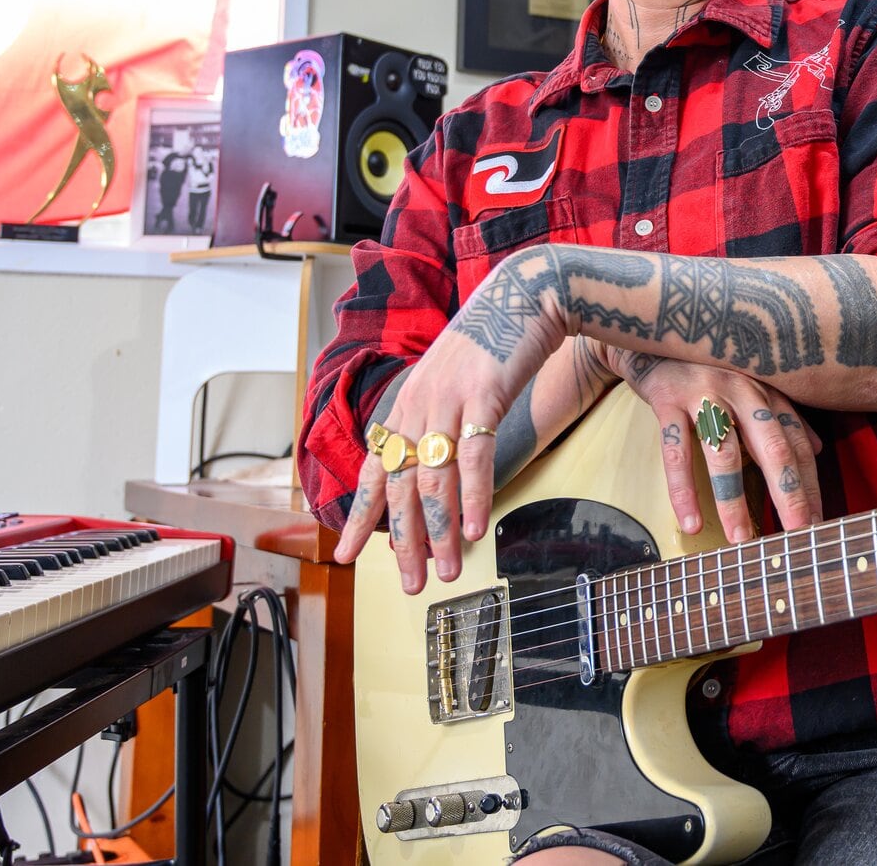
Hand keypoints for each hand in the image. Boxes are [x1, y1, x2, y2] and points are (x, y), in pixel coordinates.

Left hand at [332, 251, 567, 591]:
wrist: (526, 294)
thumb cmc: (495, 340)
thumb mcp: (453, 381)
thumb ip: (438, 422)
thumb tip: (434, 470)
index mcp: (407, 404)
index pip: (374, 470)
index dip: (360, 516)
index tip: (349, 556)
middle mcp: (418, 404)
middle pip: (399, 486)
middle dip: (403, 541)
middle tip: (411, 583)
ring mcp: (447, 399)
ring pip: (432, 480)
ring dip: (438, 532)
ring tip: (445, 570)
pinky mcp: (483, 394)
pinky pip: (472, 457)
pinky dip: (473, 498)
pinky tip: (477, 529)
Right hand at [597, 344, 823, 543]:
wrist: (653, 328)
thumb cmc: (710, 366)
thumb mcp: (751, 385)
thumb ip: (784, 416)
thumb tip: (819, 450)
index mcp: (767, 391)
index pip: (797, 445)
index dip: (809, 486)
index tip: (816, 525)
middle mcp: (743, 390)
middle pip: (773, 448)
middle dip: (788, 494)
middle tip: (798, 536)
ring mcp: (705, 394)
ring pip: (724, 453)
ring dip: (733, 501)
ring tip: (741, 541)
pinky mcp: (667, 398)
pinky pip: (676, 451)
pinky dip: (682, 490)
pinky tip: (690, 522)